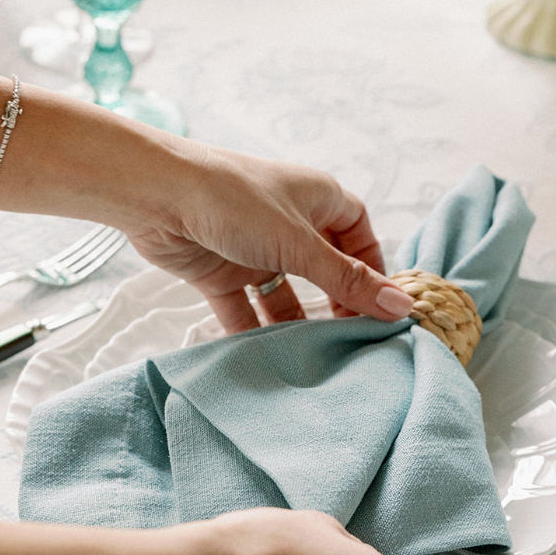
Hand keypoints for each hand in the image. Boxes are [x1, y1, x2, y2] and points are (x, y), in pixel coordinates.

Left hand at [126, 142, 414, 332]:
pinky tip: (267, 359)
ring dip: (296, 322)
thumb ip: (347, 281)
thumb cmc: (234, 201)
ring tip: (315, 359)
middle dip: (336, 302)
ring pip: (285, 291)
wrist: (155, 195)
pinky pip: (244, 307)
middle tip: (352, 342)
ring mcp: (253, 247)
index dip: (371, 266)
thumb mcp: (300, 244)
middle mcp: (287, 221)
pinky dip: (254, 331)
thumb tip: (401, 307)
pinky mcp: (220, 270)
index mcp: (316, 198)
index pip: (358, 232)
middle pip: (323, 267)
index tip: (382, 306)